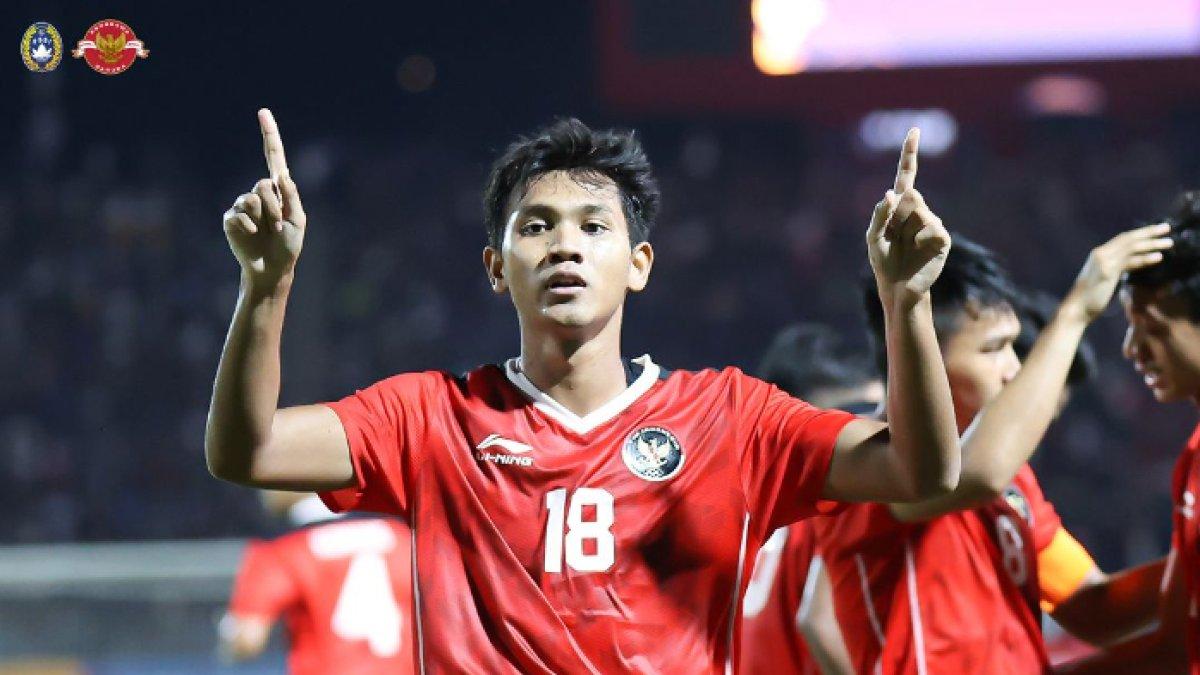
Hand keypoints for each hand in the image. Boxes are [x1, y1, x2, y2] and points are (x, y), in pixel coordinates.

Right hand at [222, 109, 306, 286]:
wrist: (271, 269)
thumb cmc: (288, 247)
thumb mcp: (298, 222)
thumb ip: (292, 197)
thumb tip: (282, 174)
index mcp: (279, 191)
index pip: (273, 158)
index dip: (269, 135)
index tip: (262, 112)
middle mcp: (259, 193)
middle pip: (264, 184)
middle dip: (274, 207)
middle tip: (278, 227)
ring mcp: (243, 205)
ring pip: (251, 200)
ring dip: (264, 220)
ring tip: (266, 234)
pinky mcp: (230, 219)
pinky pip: (239, 215)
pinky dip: (249, 228)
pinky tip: (252, 237)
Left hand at [867, 128, 951, 308]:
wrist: (898, 288)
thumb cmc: (884, 262)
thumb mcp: (873, 238)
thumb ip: (879, 215)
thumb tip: (892, 193)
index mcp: (900, 207)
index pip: (906, 175)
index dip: (909, 153)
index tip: (914, 130)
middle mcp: (918, 210)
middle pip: (909, 195)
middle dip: (897, 216)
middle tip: (895, 237)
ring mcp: (932, 222)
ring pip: (919, 210)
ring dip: (906, 230)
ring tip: (906, 247)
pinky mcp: (942, 237)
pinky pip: (930, 226)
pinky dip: (919, 239)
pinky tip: (918, 251)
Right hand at [1062, 222, 1173, 321]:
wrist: (1075, 309)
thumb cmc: (1090, 298)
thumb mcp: (1104, 278)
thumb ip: (1116, 269)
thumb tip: (1131, 265)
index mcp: (1099, 254)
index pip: (1123, 239)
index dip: (1140, 233)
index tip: (1156, 230)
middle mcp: (1101, 253)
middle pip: (1128, 238)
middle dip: (1149, 232)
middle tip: (1166, 227)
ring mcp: (1103, 261)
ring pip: (1131, 247)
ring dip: (1152, 244)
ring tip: (1169, 242)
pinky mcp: (1108, 271)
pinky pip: (1130, 262)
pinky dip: (1145, 258)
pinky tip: (1158, 257)